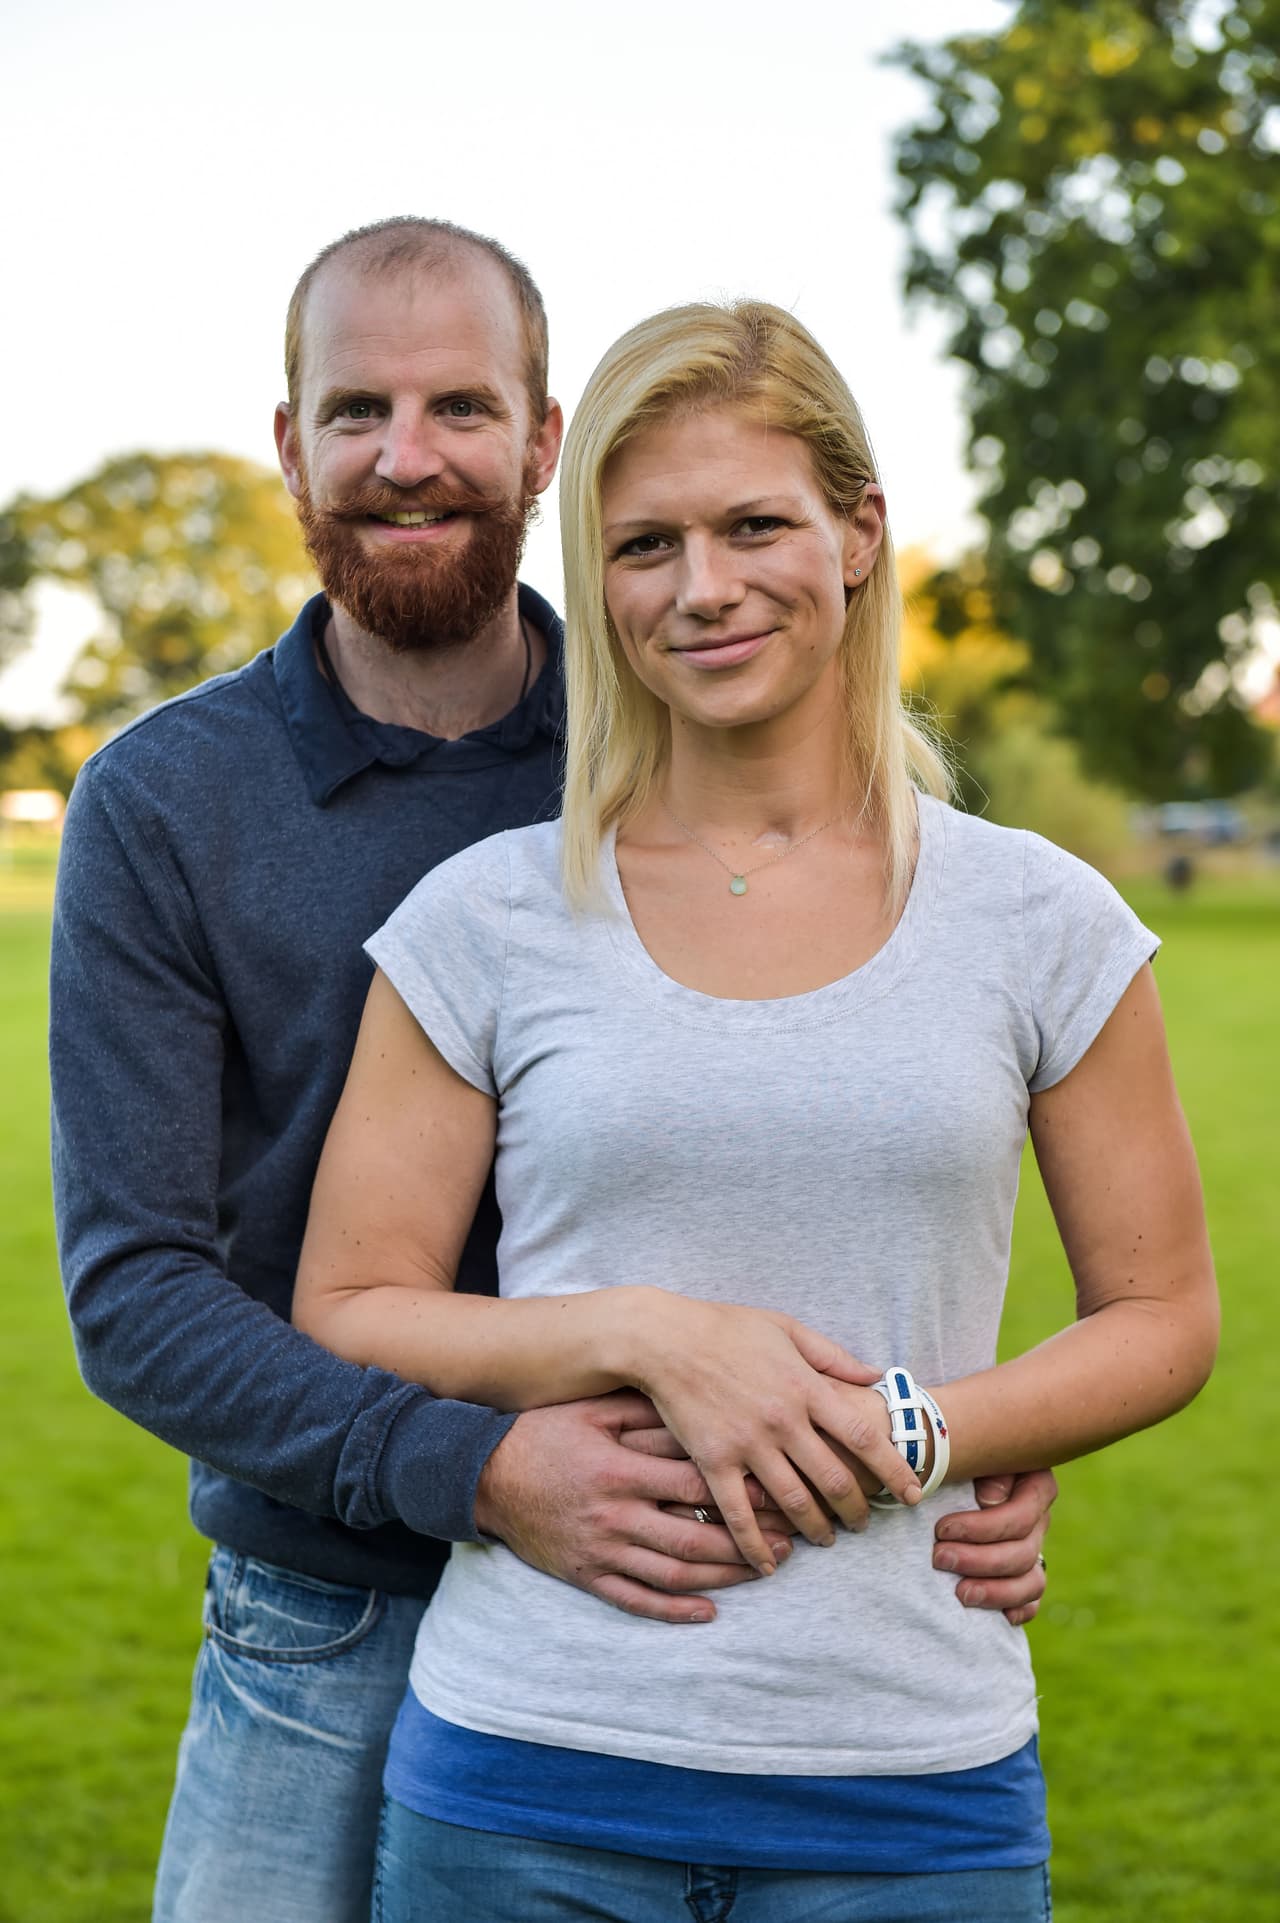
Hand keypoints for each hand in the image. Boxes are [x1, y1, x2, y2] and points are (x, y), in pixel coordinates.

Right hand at [473, 1392, 795, 1622]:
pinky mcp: (586, 1576)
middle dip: (748, 1541)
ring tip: (764, 1569)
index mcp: (621, 1471)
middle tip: (790, 1540)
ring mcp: (600, 1551)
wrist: (484, 1477)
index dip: (745, 1492)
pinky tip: (709, 1611)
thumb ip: (645, 1413)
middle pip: (696, 1539)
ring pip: (675, 1575)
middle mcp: (615, 1516)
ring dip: (724, 1576)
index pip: (698, 1487)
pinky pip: (636, 1600)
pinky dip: (675, 1611)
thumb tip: (698, 1405)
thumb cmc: (544, 1434)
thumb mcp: (592, 1412)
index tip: (783, 1491)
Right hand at [628, 1293, 920, 1570]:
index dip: (893, 1468)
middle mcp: (784, 1420)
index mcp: (806, 1387)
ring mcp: (749, 1444)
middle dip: (858, 1509)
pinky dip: (757, 1545)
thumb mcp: (786, 1328)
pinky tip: (768, 1564)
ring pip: (795, 1501)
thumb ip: (833, 1356)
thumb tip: (875, 1375)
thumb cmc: (726, 1327)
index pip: (863, 1437)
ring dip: (818, 1528)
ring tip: (827, 1540)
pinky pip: (739, 1513)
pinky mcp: (714, 1460)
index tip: (913, 1492)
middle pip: (835, 1479)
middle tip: (867, 1524)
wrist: (665, 1338)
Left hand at [932, 1467, 1055, 1625]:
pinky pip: (1033, 1598)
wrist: (960, 1471)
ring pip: (1032, 1581)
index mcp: (1036, 1486)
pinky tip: (1000, 1617)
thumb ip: (985, 1469)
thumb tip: (990, 1498)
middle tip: (938, 1558)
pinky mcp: (1026, 1572)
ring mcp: (1036, 1548)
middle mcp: (1040, 1520)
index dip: (981, 1528)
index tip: (941, 1529)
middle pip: (1022, 1552)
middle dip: (978, 1560)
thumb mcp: (975, 1453)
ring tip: (960, 1593)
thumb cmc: (963, 1458)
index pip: (1020, 1517)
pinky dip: (1019, 1609)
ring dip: (995, 1591)